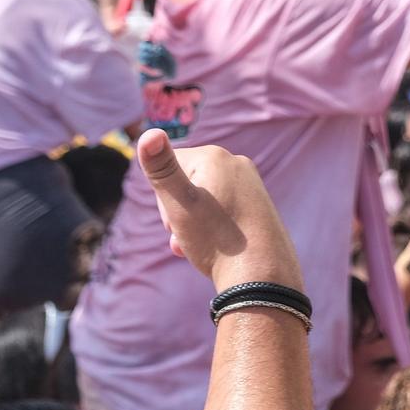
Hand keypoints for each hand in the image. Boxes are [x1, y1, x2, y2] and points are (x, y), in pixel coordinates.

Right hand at [137, 129, 299, 291]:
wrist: (261, 277)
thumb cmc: (217, 239)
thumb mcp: (180, 203)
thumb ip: (161, 168)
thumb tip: (148, 132)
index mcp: (216, 156)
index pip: (168, 168)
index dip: (163, 198)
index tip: (176, 218)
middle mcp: (238, 164)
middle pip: (186, 185)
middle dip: (177, 212)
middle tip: (187, 234)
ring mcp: (252, 186)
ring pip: (203, 202)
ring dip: (191, 225)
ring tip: (199, 246)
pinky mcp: (260, 207)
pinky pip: (223, 213)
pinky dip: (212, 229)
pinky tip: (213, 250)